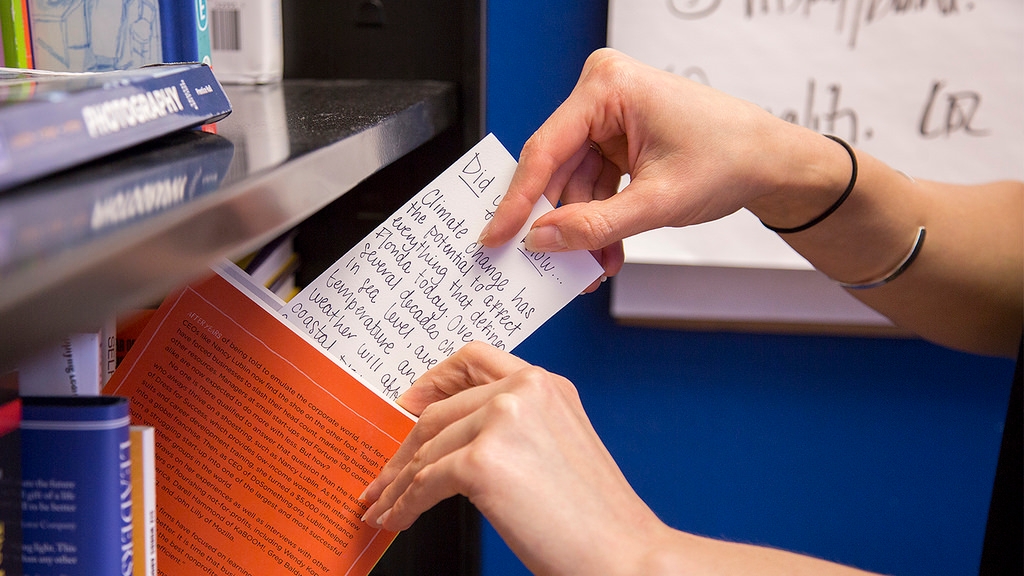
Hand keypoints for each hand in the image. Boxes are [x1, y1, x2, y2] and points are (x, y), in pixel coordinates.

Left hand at [359, 341, 667, 574]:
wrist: (624, 556)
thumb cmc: (596, 520)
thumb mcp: (560, 448)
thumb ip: (516, 427)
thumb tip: (454, 440)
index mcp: (547, 384)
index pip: (475, 360)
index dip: (434, 380)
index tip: (410, 402)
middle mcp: (525, 390)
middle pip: (439, 410)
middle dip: (405, 448)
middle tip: (386, 475)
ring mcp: (504, 420)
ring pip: (427, 448)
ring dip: (398, 482)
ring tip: (385, 506)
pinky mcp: (483, 461)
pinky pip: (425, 482)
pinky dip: (404, 504)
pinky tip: (398, 518)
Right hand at [478, 48, 822, 276]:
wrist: (771, 160)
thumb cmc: (731, 158)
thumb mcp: (659, 201)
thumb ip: (596, 225)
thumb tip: (541, 241)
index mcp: (607, 88)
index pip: (545, 150)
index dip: (518, 201)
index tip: (495, 238)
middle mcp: (601, 94)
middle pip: (555, 169)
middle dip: (557, 223)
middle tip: (540, 266)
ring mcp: (608, 117)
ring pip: (573, 185)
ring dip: (582, 231)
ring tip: (588, 271)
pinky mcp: (616, 139)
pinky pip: (593, 186)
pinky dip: (599, 222)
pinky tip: (605, 255)